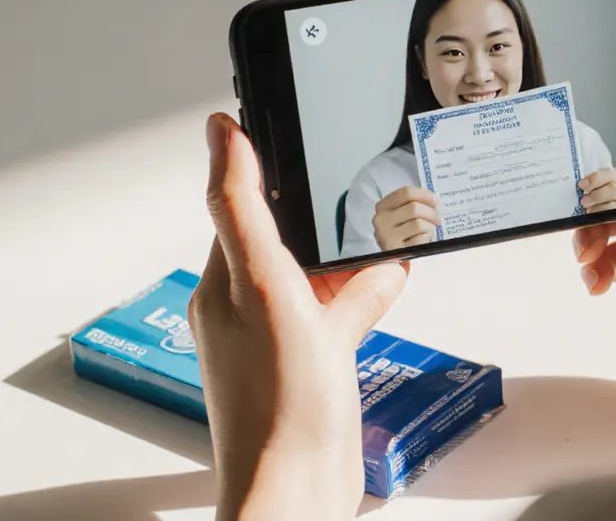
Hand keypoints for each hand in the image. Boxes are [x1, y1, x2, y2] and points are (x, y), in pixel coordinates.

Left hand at [190, 113, 407, 520]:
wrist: (302, 488)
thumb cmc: (278, 404)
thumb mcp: (265, 286)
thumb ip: (245, 209)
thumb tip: (222, 135)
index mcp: (223, 281)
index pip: (242, 204)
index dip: (271, 168)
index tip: (301, 129)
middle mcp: (248, 305)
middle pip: (288, 236)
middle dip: (324, 213)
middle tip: (362, 185)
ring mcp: (283, 336)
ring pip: (322, 272)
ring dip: (352, 253)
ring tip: (387, 231)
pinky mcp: (316, 360)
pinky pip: (342, 309)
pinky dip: (368, 291)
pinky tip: (393, 280)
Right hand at [373, 186, 440, 250]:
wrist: (389, 256)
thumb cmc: (399, 231)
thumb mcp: (399, 214)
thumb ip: (412, 203)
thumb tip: (433, 201)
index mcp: (383, 206)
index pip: (406, 193)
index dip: (424, 195)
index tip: (435, 201)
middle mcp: (381, 220)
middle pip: (414, 208)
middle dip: (431, 213)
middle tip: (437, 219)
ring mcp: (387, 236)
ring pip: (419, 224)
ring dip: (430, 227)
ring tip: (429, 230)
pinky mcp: (396, 250)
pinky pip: (419, 239)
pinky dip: (426, 238)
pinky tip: (421, 239)